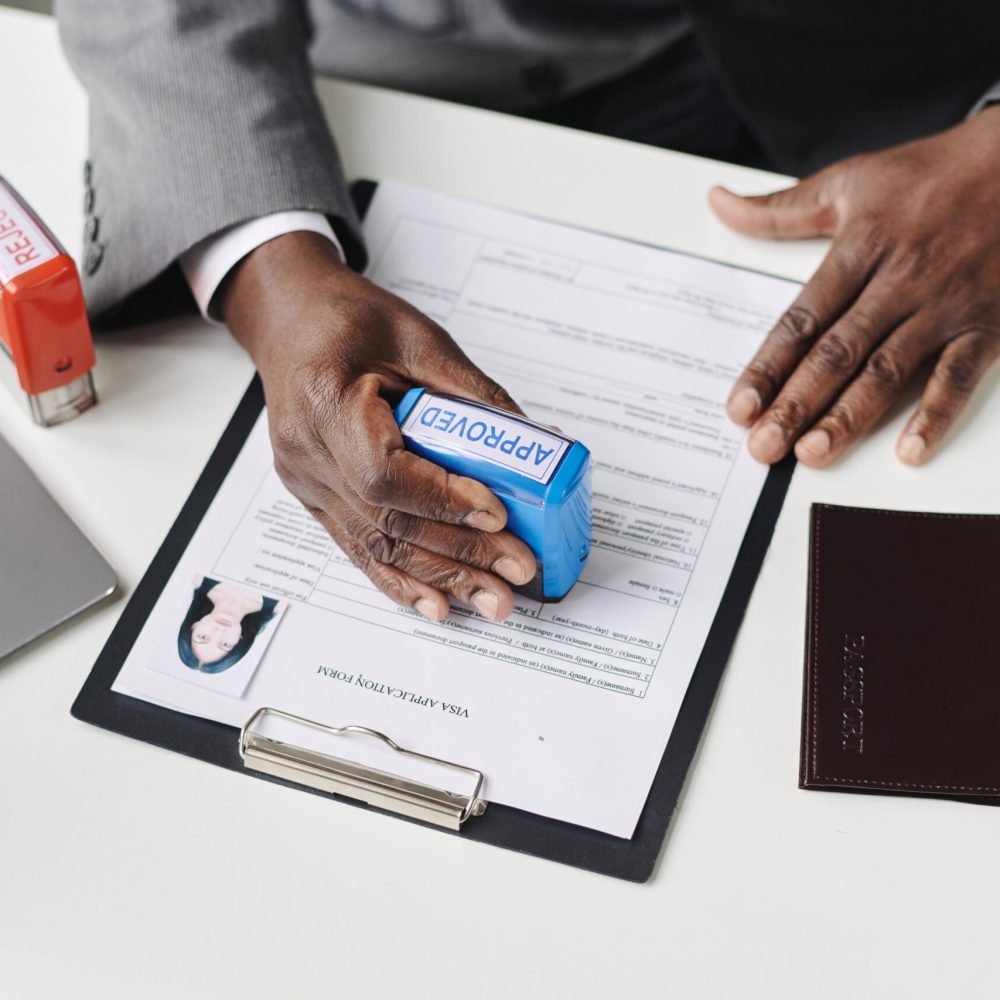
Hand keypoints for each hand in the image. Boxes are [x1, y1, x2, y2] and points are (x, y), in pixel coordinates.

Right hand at [220, 232, 535, 621]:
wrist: (289, 319)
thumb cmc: (349, 320)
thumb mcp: (420, 338)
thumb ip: (473, 394)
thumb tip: (536, 445)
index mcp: (325, 398)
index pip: (385, 472)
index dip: (444, 499)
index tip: (498, 513)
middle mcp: (307, 450)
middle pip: (388, 521)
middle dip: (461, 552)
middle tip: (518, 570)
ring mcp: (307, 481)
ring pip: (376, 546)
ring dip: (440, 578)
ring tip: (493, 600)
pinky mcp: (316, 498)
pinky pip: (359, 548)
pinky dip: (401, 581)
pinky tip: (437, 605)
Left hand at [709, 105, 999, 466]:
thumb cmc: (933, 173)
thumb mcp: (848, 182)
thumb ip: (779, 210)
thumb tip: (718, 204)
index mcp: (859, 249)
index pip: (802, 319)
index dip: (767, 366)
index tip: (739, 406)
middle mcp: (899, 281)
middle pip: (837, 353)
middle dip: (796, 404)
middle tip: (763, 446)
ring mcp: (944, 305)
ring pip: (888, 370)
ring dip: (848, 416)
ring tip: (812, 454)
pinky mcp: (988, 324)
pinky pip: (959, 374)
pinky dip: (936, 413)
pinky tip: (909, 450)